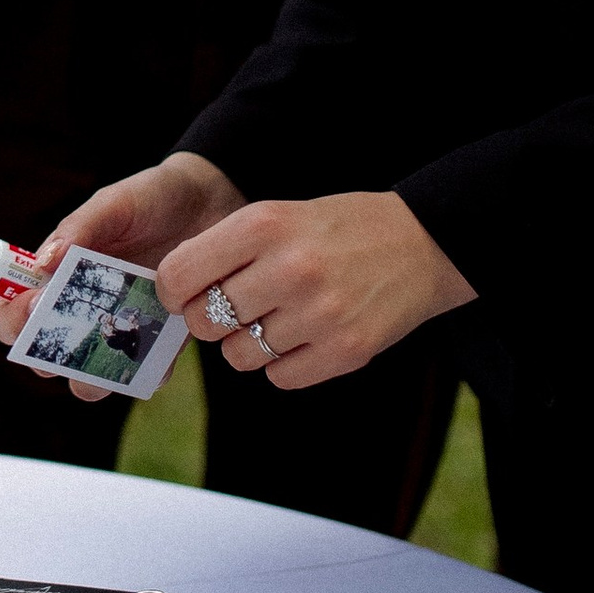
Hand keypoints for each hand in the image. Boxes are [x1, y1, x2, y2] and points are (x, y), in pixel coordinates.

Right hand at [0, 154, 244, 394]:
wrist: (209, 204)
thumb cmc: (150, 199)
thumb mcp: (112, 205)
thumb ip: (78, 229)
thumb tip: (42, 263)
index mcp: (59, 277)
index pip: (17, 311)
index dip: (13, 320)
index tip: (31, 307)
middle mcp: (83, 312)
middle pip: (45, 357)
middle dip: (46, 360)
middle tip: (68, 339)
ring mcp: (120, 332)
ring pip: (90, 379)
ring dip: (92, 378)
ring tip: (109, 355)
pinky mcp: (161, 344)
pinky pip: (147, 374)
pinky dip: (149, 373)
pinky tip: (159, 354)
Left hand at [153, 191, 474, 388]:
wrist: (422, 243)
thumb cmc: (337, 229)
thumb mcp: (278, 215)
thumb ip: (225, 248)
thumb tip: (170, 292)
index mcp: (263, 224)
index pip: (178, 275)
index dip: (173, 290)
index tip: (184, 292)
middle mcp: (289, 268)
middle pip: (202, 322)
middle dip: (209, 320)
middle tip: (233, 307)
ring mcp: (319, 313)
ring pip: (239, 356)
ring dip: (249, 344)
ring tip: (279, 317)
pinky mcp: (346, 350)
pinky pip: (279, 377)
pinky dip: (284, 364)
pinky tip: (307, 335)